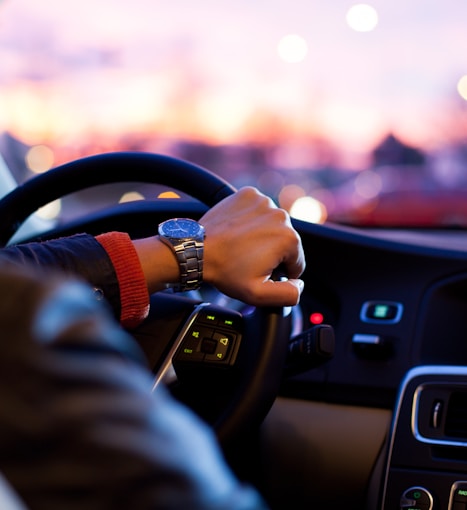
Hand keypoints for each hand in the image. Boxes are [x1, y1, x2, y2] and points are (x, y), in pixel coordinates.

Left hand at [201, 186, 304, 306]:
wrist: (197, 250)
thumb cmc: (225, 271)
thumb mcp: (259, 294)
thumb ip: (288, 294)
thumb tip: (300, 284)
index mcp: (289, 239)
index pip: (296, 262)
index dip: (279, 272)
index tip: (259, 271)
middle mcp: (280, 215)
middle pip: (285, 241)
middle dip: (271, 253)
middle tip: (248, 260)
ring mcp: (264, 201)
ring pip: (272, 225)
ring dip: (263, 235)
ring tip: (242, 246)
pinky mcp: (248, 194)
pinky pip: (258, 210)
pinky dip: (252, 219)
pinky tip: (239, 231)